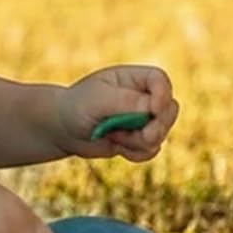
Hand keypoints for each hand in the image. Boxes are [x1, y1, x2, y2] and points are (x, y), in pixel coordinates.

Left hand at [51, 64, 178, 161]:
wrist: (63, 129)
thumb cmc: (77, 106)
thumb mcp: (98, 100)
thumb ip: (126, 101)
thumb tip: (154, 108)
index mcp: (131, 78)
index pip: (159, 80)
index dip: (162, 94)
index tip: (153, 109)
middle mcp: (141, 96)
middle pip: (169, 109)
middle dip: (158, 126)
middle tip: (143, 135)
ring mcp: (142, 118)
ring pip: (161, 133)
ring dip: (139, 141)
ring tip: (113, 135)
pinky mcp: (138, 138)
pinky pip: (151, 150)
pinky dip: (136, 153)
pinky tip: (117, 146)